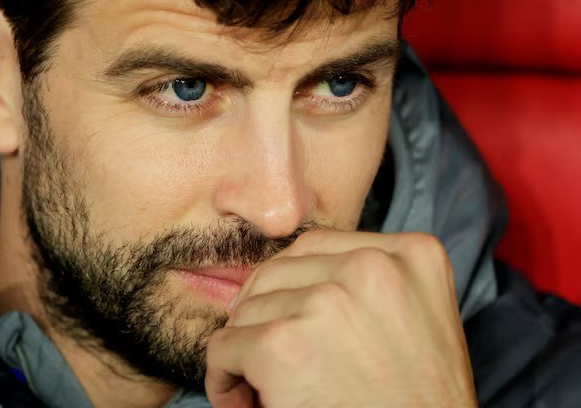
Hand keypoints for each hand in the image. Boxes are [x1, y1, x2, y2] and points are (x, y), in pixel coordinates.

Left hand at [204, 230, 477, 407]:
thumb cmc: (417, 401)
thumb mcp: (416, 321)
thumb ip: (367, 283)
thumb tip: (283, 276)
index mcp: (412, 255)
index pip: (318, 247)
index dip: (293, 285)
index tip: (290, 318)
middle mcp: (371, 267)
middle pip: (278, 272)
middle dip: (266, 313)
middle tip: (271, 356)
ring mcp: (326, 303)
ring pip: (249, 309)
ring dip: (246, 347)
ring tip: (266, 385)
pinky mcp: (281, 344)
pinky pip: (224, 346)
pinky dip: (224, 377)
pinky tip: (244, 399)